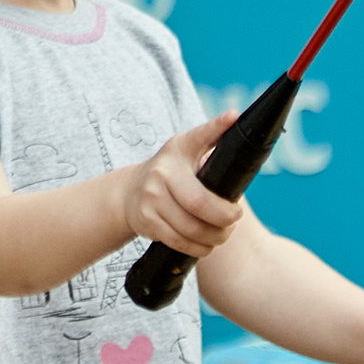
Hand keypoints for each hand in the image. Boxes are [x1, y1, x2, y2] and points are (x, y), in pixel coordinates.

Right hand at [121, 110, 243, 258]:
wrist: (129, 192)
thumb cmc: (170, 171)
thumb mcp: (186, 149)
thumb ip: (210, 136)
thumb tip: (234, 115)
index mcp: (177, 151)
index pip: (200, 137)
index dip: (216, 127)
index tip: (232, 117)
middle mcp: (161, 173)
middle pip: (200, 204)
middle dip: (225, 220)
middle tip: (233, 220)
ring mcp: (151, 198)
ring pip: (192, 229)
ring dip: (215, 237)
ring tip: (222, 234)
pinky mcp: (147, 221)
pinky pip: (180, 242)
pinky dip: (199, 248)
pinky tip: (205, 243)